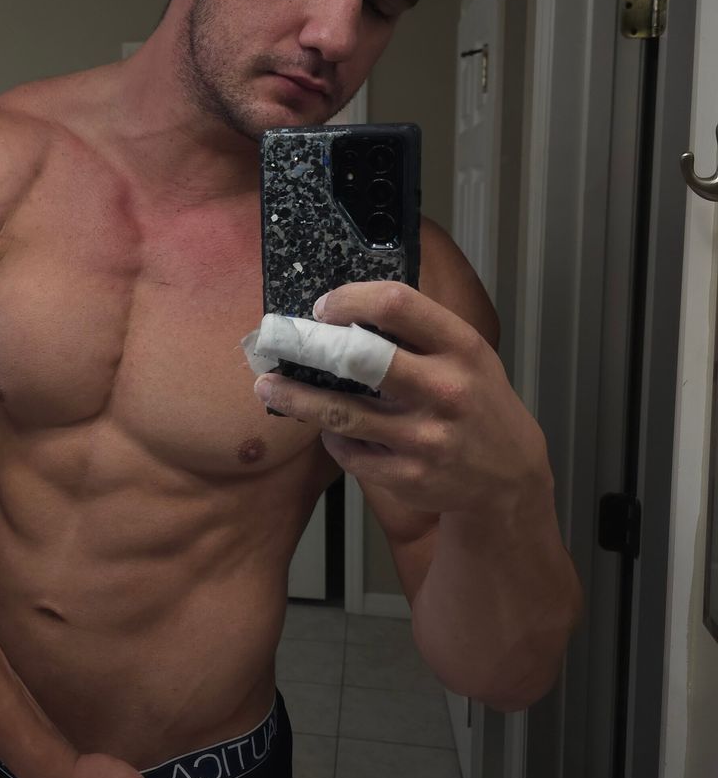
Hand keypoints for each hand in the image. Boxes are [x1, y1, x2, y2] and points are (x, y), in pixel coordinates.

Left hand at [252, 283, 549, 514]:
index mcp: (461, 348)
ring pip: (340, 412)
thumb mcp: (467, 356)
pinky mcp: (408, 476)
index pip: (398, 304)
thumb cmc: (476, 403)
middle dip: (310, 346)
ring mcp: (425, 437)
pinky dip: (332, 437)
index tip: (323, 306)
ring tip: (266, 386)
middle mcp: (445, 390)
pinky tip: (326, 427)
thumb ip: (418, 334)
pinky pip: (349, 451)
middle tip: (280, 341)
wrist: (510, 478)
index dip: (350, 299)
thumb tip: (342, 313)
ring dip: (296, 397)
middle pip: (361, 358)